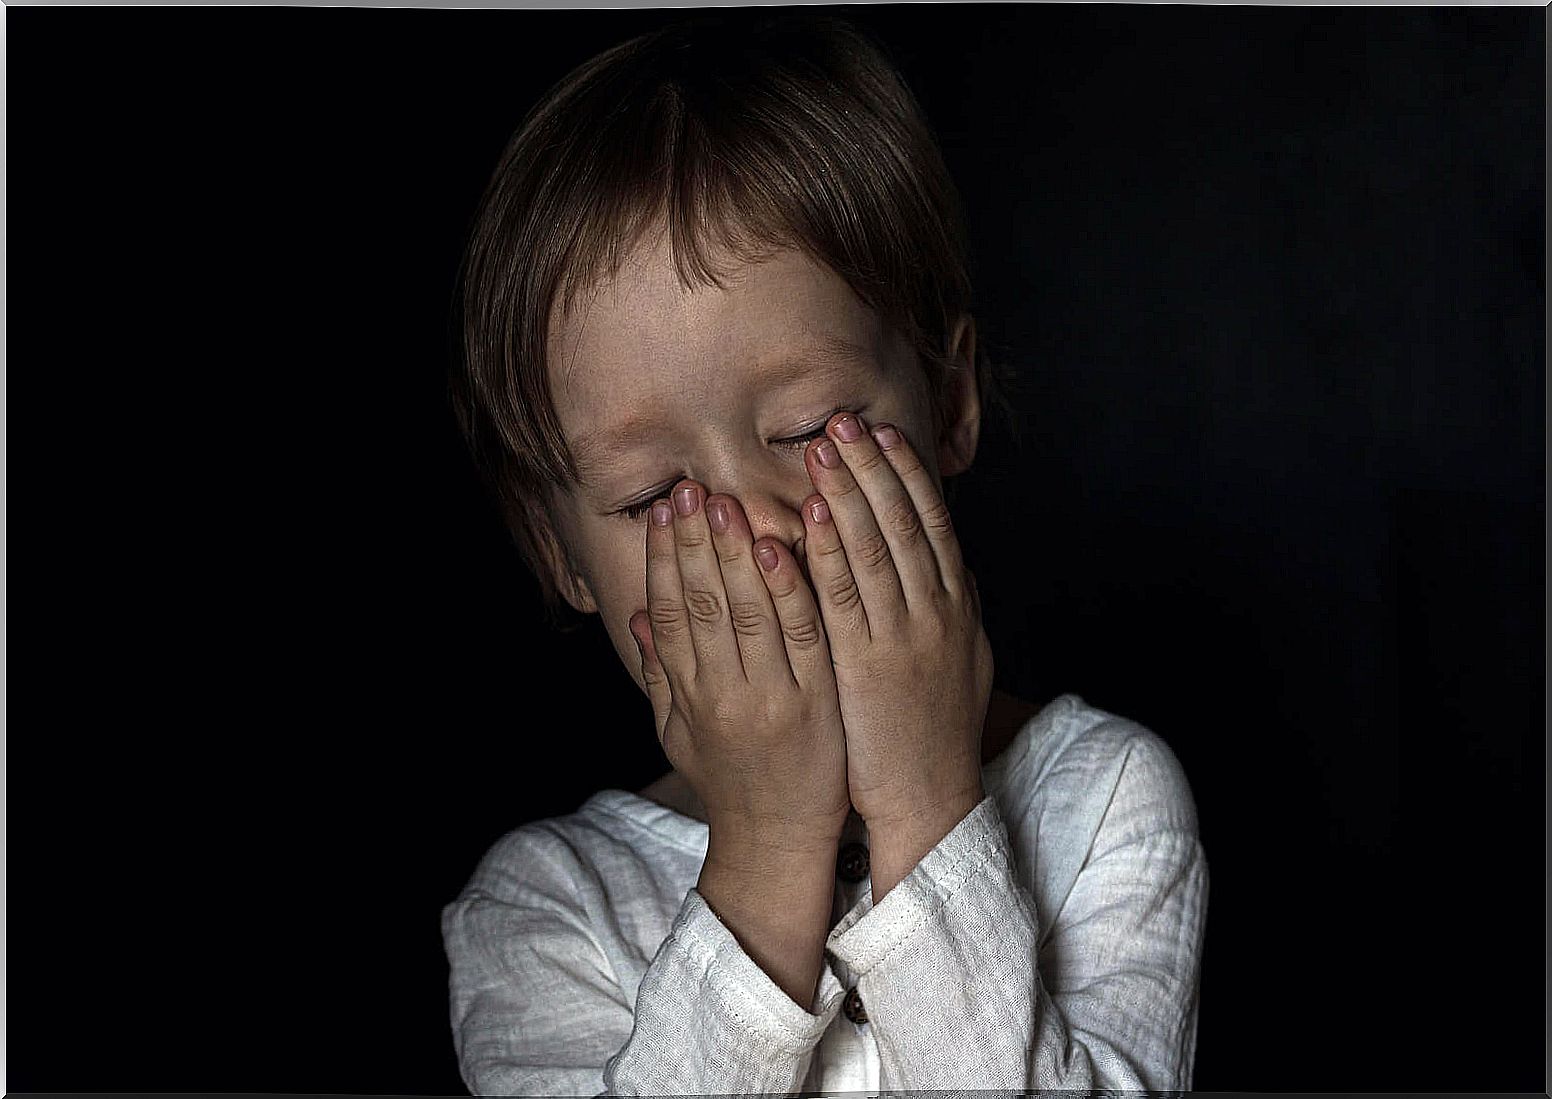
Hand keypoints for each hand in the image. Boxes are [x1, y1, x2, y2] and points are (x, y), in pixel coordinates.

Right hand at [630, 480, 851, 851]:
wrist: (777, 838)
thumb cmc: (730, 779)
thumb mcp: (678, 731)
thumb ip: (660, 672)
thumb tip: (636, 614)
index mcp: (689, 694)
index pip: (669, 612)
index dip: (663, 559)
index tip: (663, 514)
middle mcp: (723, 692)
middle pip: (703, 603)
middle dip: (695, 541)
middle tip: (691, 490)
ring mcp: (769, 696)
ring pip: (747, 611)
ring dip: (735, 553)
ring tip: (726, 503)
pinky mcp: (814, 702)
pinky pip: (801, 635)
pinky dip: (787, 590)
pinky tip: (778, 549)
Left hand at [799, 413, 993, 835]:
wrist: (932, 800)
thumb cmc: (932, 732)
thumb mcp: (957, 661)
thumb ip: (945, 609)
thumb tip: (941, 564)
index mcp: (956, 606)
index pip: (931, 523)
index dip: (906, 474)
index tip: (882, 434)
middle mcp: (937, 612)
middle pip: (903, 521)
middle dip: (872, 467)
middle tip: (843, 421)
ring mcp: (905, 637)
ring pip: (876, 548)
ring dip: (848, 492)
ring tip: (823, 447)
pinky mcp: (869, 665)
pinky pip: (845, 597)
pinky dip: (829, 551)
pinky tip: (812, 515)